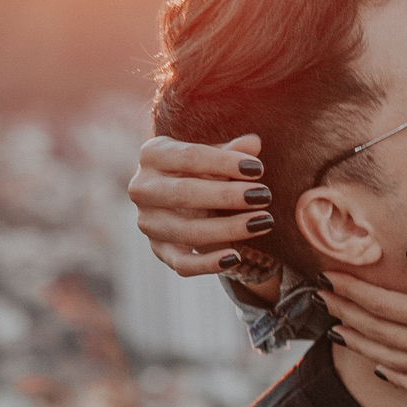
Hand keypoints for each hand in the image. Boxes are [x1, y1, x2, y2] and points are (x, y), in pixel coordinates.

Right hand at [128, 133, 280, 299]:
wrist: (179, 199)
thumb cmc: (201, 170)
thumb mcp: (214, 157)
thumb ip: (232, 151)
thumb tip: (254, 143)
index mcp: (152, 154)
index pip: (190, 157)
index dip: (225, 163)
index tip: (258, 169)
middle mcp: (142, 188)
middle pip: (185, 194)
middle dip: (228, 196)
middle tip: (264, 195)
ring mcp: (148, 222)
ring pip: (187, 231)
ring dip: (229, 228)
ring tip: (263, 222)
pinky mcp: (159, 251)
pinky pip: (182, 264)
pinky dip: (208, 264)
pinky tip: (235, 257)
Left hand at [321, 247, 406, 406]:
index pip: (384, 304)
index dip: (353, 289)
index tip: (329, 274)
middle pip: (378, 330)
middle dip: (345, 311)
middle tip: (319, 296)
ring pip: (388, 357)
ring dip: (358, 341)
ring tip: (334, 328)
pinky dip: (390, 375)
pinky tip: (379, 369)